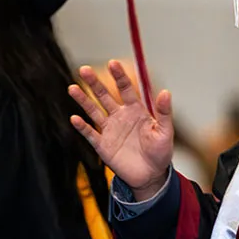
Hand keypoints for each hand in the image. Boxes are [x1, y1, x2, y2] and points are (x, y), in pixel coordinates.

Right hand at [69, 60, 173, 200]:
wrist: (150, 175)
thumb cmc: (160, 152)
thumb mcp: (165, 132)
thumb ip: (164, 113)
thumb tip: (165, 92)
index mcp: (136, 110)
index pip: (125, 88)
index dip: (118, 76)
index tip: (112, 63)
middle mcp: (120, 116)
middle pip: (104, 96)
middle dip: (95, 83)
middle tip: (84, 69)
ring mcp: (109, 130)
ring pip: (93, 111)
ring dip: (83, 100)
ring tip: (72, 87)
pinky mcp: (102, 145)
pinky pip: (90, 133)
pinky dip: (82, 126)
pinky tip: (74, 118)